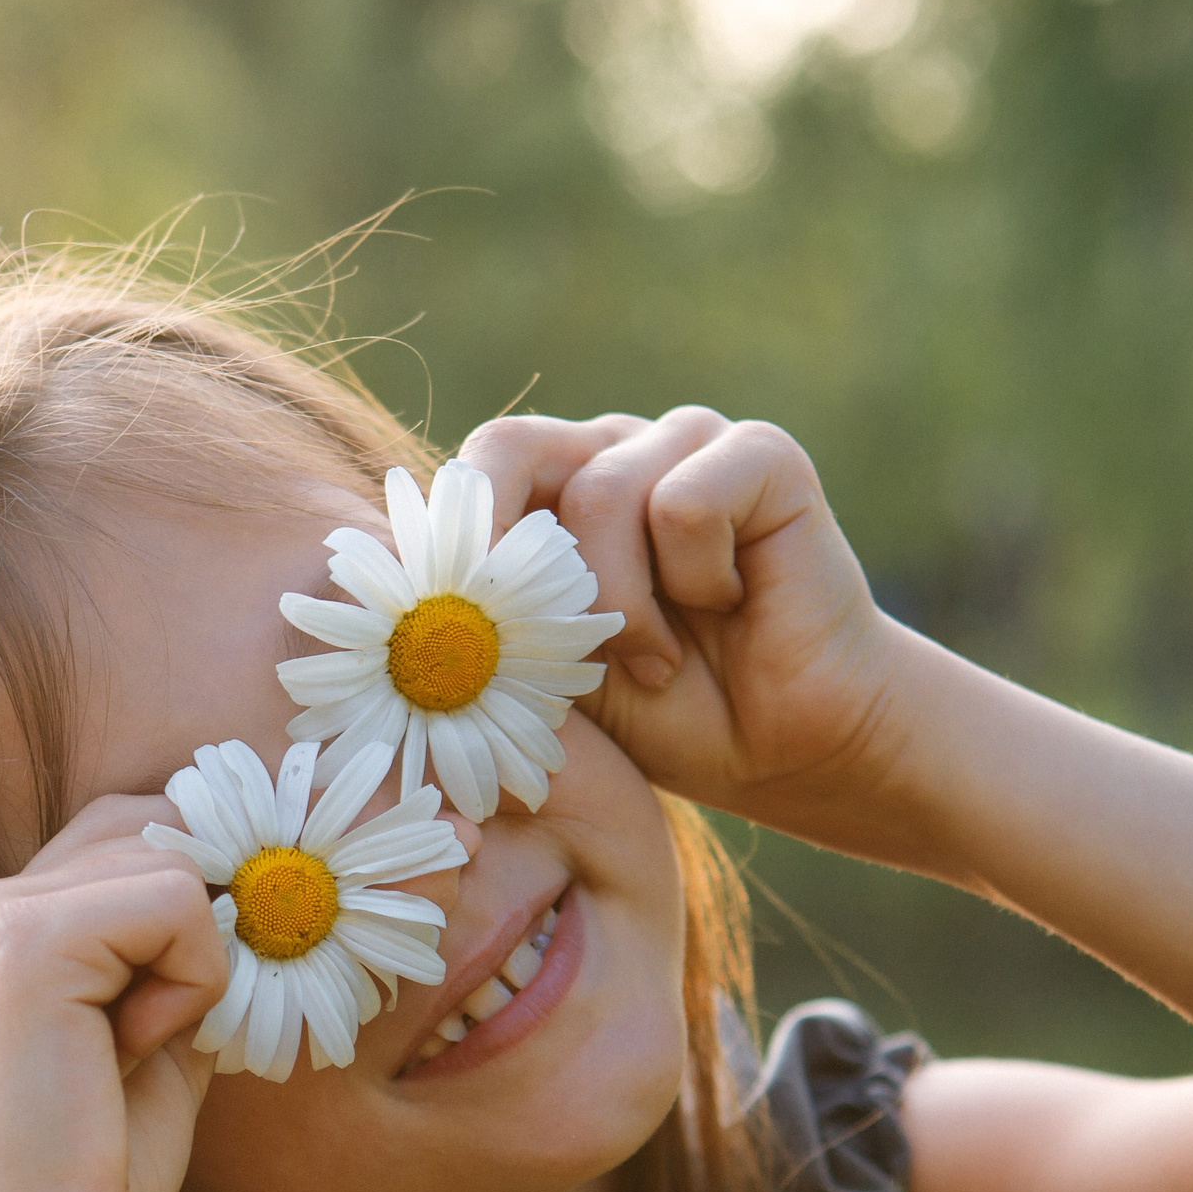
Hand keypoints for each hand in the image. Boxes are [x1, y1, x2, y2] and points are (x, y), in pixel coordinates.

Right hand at [0, 795, 226, 1191]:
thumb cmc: (83, 1184)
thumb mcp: (155, 1047)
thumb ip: (186, 966)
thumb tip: (264, 901)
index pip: (130, 833)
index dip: (199, 891)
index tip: (214, 977)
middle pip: (155, 829)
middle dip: (205, 920)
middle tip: (173, 1030)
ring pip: (174, 863)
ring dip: (196, 965)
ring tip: (129, 1054)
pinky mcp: (23, 945)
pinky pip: (177, 902)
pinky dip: (192, 984)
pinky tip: (127, 1054)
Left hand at [462, 409, 930, 846]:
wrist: (789, 749)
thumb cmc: (668, 717)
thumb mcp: (548, 677)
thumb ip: (486, 624)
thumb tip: (403, 605)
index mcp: (553, 492)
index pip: (474, 471)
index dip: (457, 547)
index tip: (464, 638)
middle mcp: (613, 450)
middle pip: (511, 450)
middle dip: (517, 566)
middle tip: (545, 646)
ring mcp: (686, 442)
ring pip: (601, 491)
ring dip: (622, 607)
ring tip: (657, 662)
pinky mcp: (762, 456)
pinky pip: (685, 500)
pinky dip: (694, 578)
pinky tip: (727, 608)